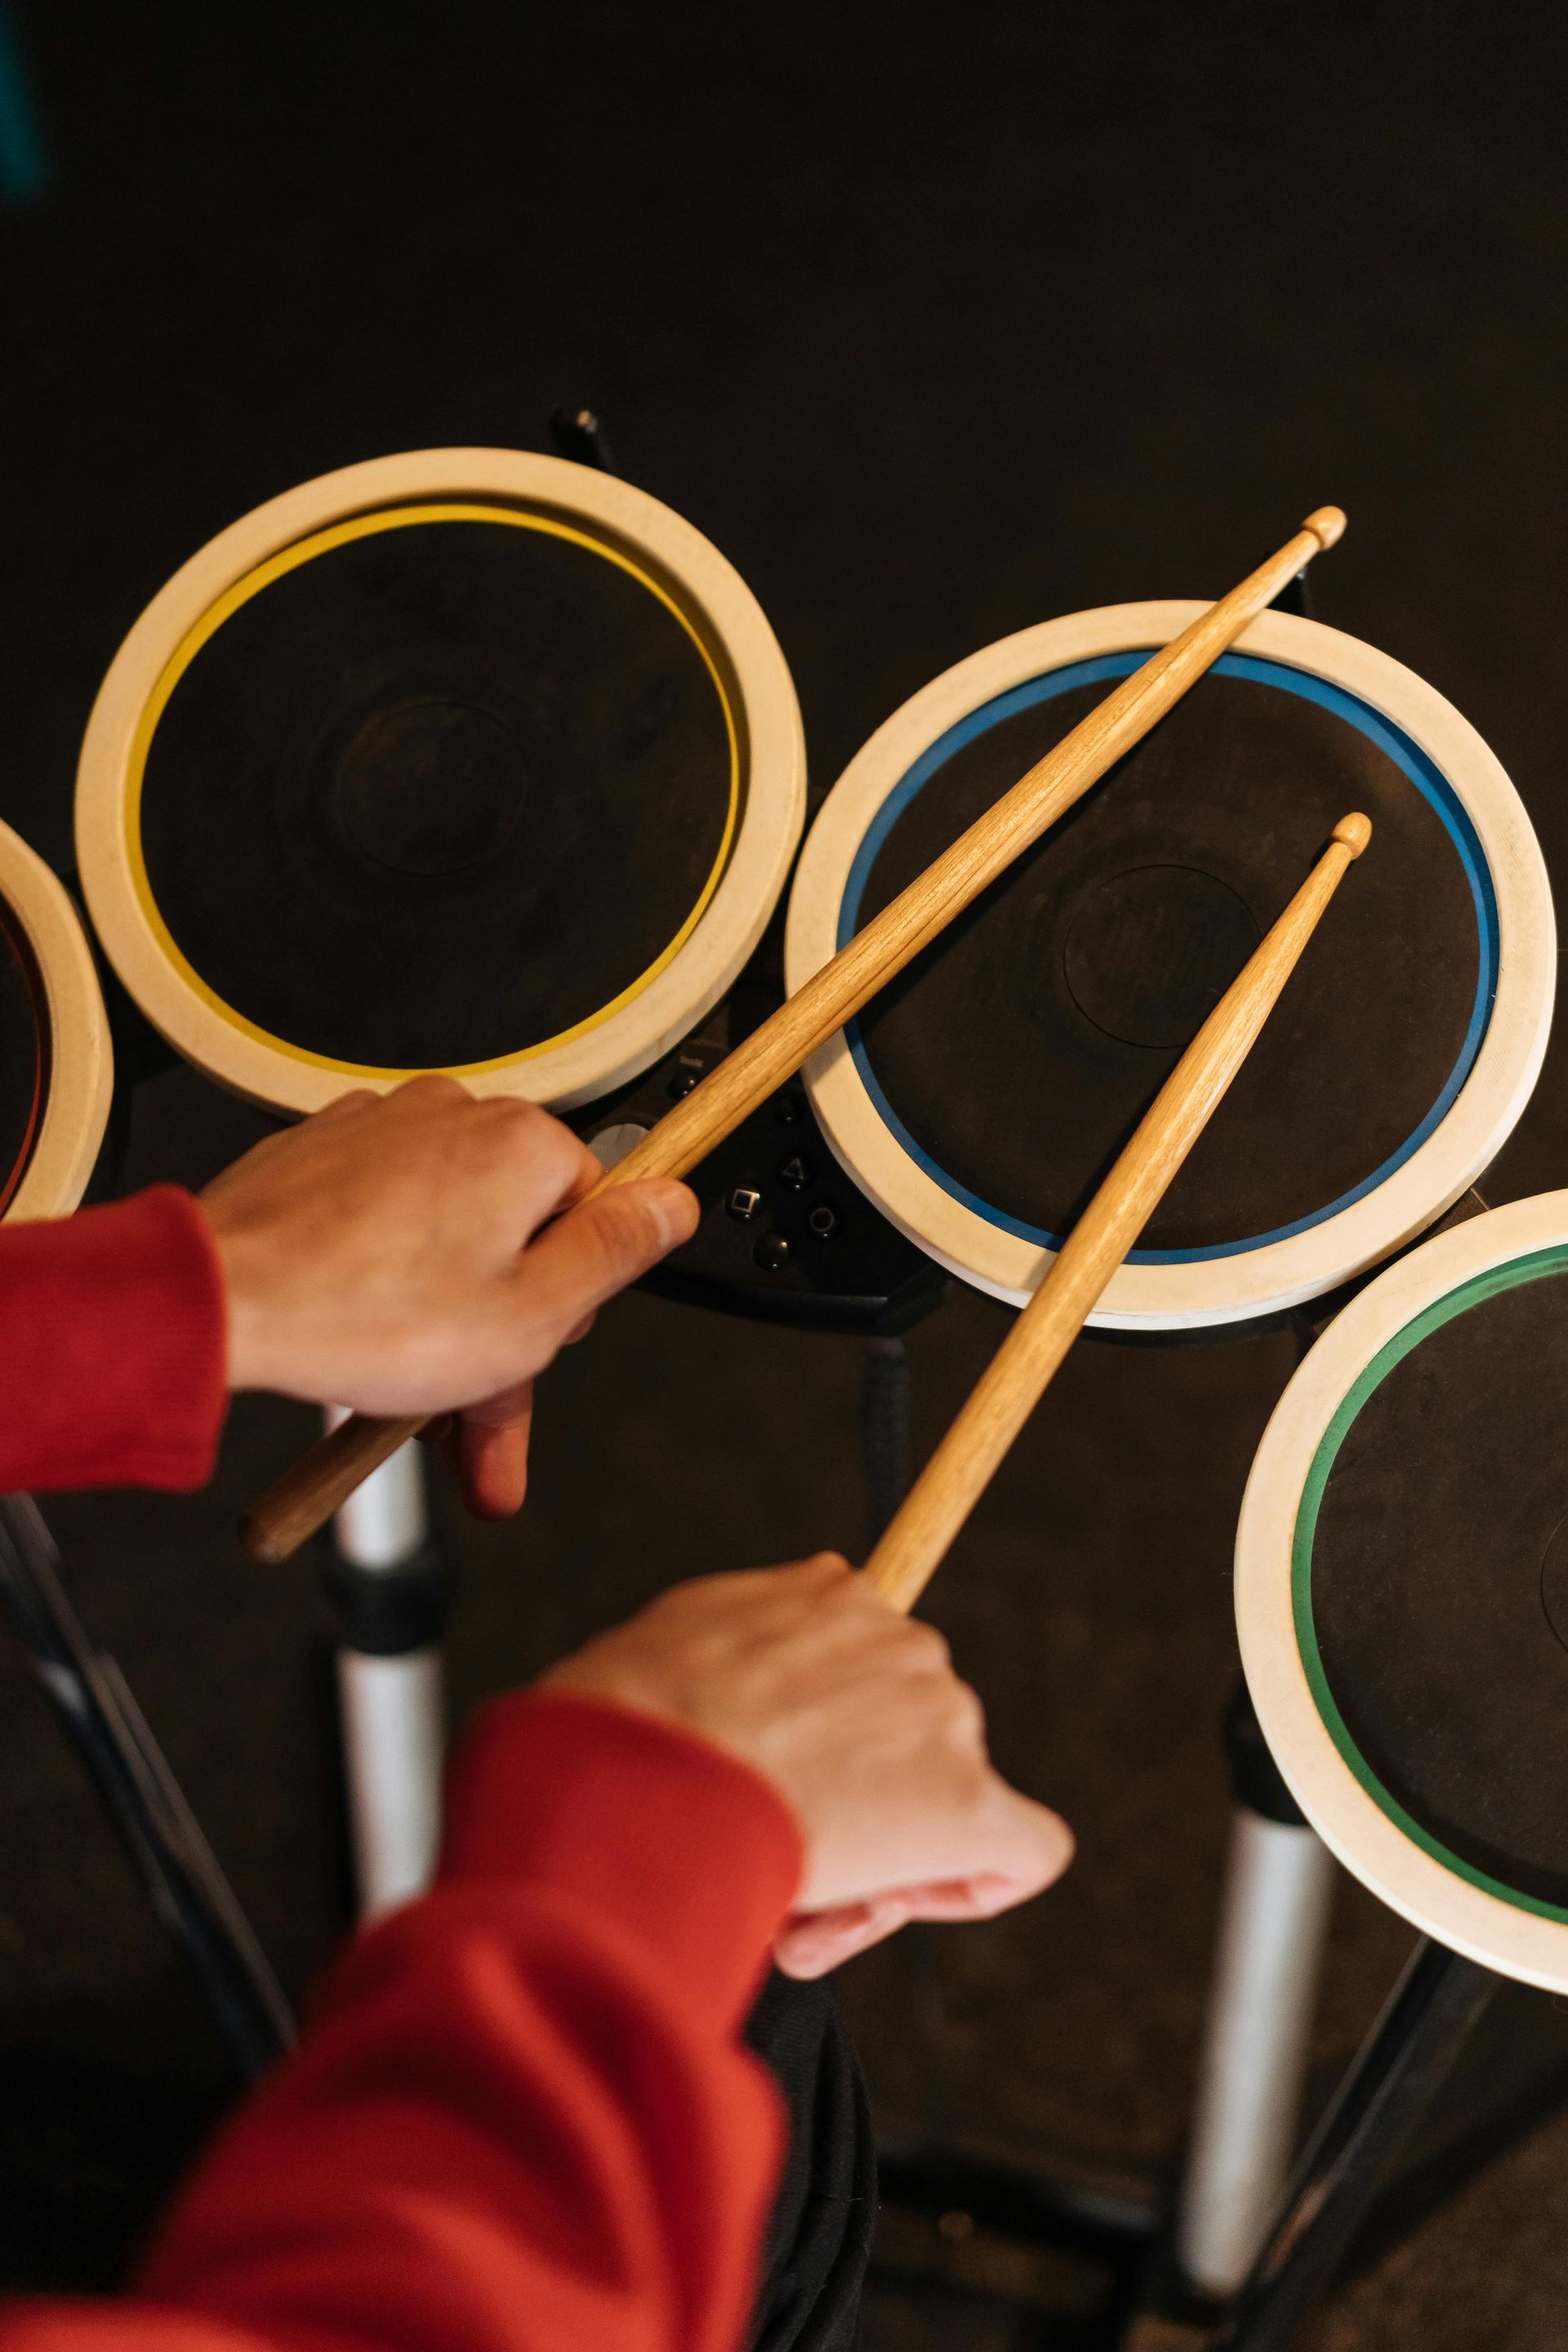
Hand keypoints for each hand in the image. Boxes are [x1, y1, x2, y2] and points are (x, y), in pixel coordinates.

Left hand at [200, 1076, 696, 1517]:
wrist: (221, 1302)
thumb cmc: (367, 1315)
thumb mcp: (536, 1314)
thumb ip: (617, 1253)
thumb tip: (675, 1202)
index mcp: (523, 1144)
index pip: (589, 1219)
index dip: (568, 1305)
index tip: (542, 1357)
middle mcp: (454, 1116)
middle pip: (513, 1237)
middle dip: (502, 1341)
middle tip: (479, 1426)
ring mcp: (380, 1130)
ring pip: (444, 1238)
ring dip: (442, 1325)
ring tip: (413, 1412)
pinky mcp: (321, 1156)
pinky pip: (380, 1225)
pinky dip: (382, 1286)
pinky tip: (366, 1351)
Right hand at [543, 1554, 1071, 1976]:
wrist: (648, 1777)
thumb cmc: (628, 1721)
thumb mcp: (675, 1638)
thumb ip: (736, 1645)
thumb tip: (754, 1668)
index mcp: (835, 1598)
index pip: (864, 1667)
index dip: (829, 1740)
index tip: (779, 1779)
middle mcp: (907, 1643)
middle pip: (905, 1740)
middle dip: (849, 1803)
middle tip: (770, 1862)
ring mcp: (945, 1720)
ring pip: (940, 1803)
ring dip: (873, 1858)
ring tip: (784, 1896)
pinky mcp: (970, 1806)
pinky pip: (1025, 1851)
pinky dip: (975, 1886)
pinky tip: (905, 1900)